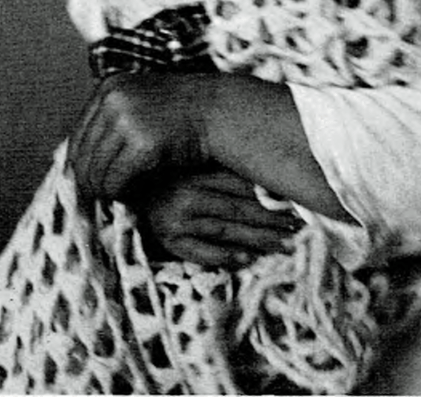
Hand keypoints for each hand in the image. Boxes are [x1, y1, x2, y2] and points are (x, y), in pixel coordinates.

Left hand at [68, 72, 211, 204]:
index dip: (79, 165)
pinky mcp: (143, 143)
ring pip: (96, 171)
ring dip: (104, 190)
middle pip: (82, 155)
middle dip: (88, 182)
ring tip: (116, 197)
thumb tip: (76, 162)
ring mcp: (128, 119)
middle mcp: (113, 99)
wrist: (218, 111)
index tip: (86, 183)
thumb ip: (111, 122)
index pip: (78, 136)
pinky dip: (118, 193)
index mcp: (109, 87)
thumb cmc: (181, 114)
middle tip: (98, 199)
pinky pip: (115, 179)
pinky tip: (129, 196)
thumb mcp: (139, 104)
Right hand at [136, 168, 299, 267]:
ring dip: (260, 240)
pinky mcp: (167, 242)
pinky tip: (248, 261)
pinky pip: (201, 253)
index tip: (298, 203)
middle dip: (274, 220)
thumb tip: (263, 174)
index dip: (273, 197)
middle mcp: (189, 196)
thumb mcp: (189, 160)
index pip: (244, 186)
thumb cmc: (160, 169)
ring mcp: (177, 220)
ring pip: (228, 232)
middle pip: (242, 210)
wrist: (118, 185)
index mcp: (197, 172)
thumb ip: (219, 164)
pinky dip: (225, 258)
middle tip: (302, 227)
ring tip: (287, 246)